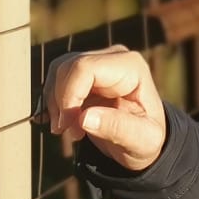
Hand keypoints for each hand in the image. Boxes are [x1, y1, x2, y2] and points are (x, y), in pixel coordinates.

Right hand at [42, 46, 167, 170]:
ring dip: (55, 102)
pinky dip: (52, 101)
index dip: (69, 95)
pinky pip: (57, 78)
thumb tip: (84, 118)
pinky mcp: (84, 73)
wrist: (141, 139)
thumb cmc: (146, 139)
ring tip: (67, 129)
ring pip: (58, 70)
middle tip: (69, 132)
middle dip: (61, 102)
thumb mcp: (142, 140)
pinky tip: (60, 122)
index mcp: (131, 67)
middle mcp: (113, 58)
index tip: (69, 126)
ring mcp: (97, 62)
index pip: (85, 68)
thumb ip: (117, 128)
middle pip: (68, 67)